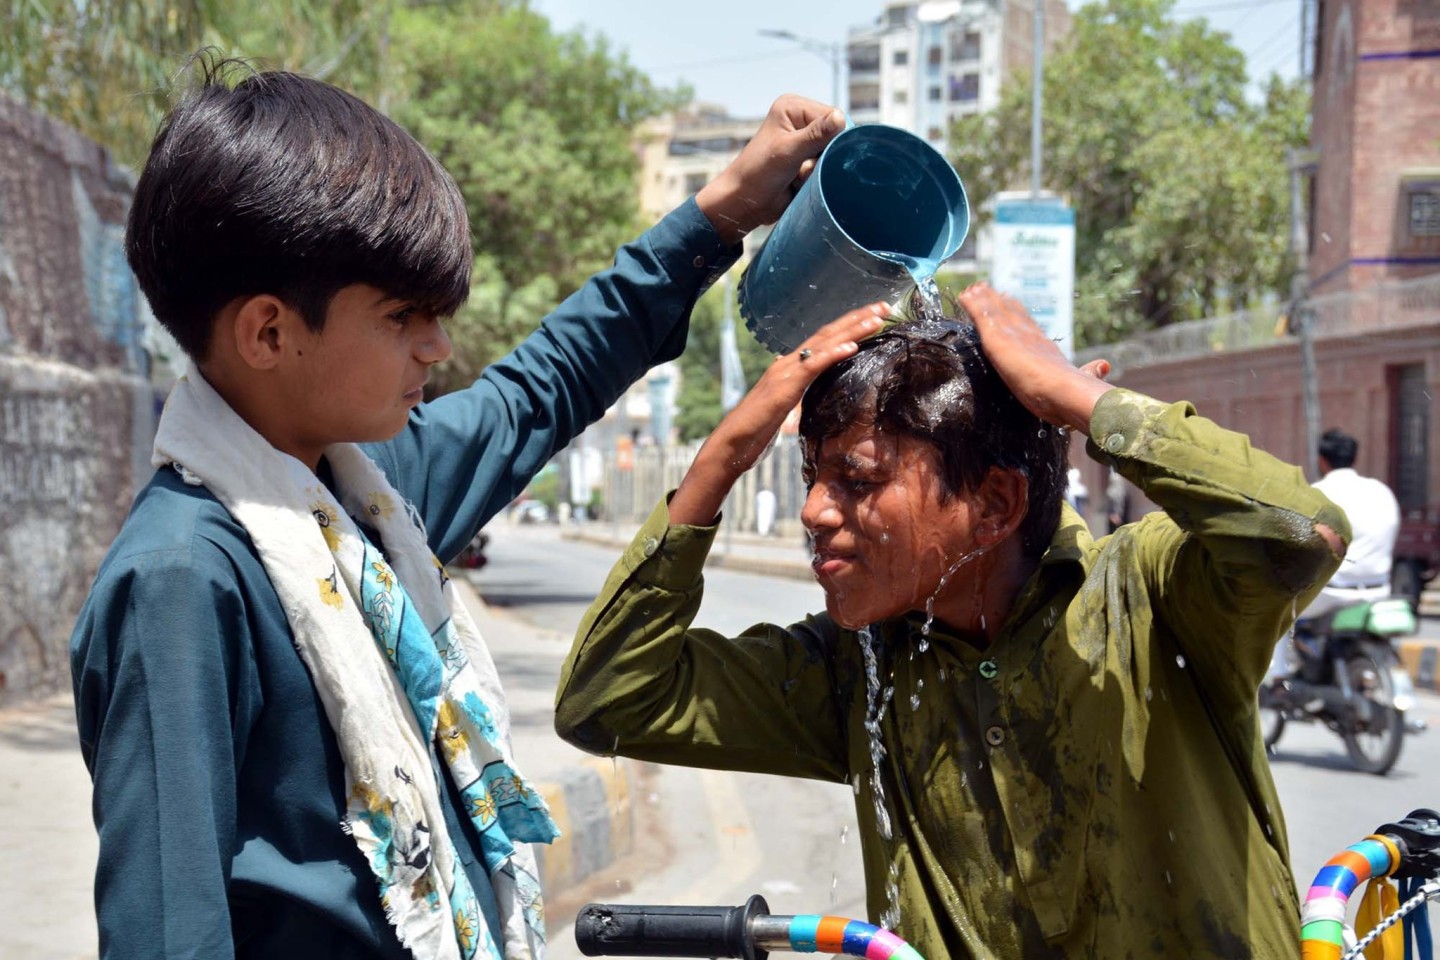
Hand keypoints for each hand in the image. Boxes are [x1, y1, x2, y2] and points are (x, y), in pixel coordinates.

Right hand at [669, 303, 887, 525]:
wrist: (731, 445)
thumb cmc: (754, 430)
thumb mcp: (781, 407)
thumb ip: (792, 391)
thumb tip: (799, 380)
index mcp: (790, 366)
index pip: (825, 339)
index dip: (850, 326)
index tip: (875, 316)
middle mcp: (788, 362)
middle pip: (828, 333)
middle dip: (858, 318)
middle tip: (885, 305)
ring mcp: (785, 372)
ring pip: (824, 343)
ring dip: (853, 329)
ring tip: (877, 317)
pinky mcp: (785, 387)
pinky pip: (813, 366)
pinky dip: (834, 353)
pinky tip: (853, 346)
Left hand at [694, 94, 846, 246]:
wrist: (744, 203)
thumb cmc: (758, 172)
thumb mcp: (789, 151)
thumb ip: (816, 135)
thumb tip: (840, 118)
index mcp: (793, 107)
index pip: (833, 115)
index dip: (833, 136)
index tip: (818, 154)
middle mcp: (800, 120)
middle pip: (835, 136)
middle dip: (824, 155)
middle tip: (803, 167)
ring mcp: (804, 142)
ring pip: (831, 155)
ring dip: (818, 169)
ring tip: (797, 176)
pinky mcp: (805, 162)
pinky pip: (824, 168)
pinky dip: (815, 178)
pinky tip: (797, 182)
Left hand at [958, 283, 1112, 433]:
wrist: (1068, 392)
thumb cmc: (1075, 392)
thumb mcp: (1081, 380)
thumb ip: (1089, 372)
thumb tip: (1105, 365)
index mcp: (1045, 346)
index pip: (1028, 324)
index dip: (1017, 312)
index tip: (1009, 300)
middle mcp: (1029, 335)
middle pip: (1010, 313)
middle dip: (997, 301)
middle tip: (984, 288)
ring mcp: (1013, 335)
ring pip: (994, 310)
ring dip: (981, 299)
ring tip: (971, 289)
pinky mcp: (997, 339)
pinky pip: (981, 317)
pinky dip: (972, 305)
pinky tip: (964, 296)